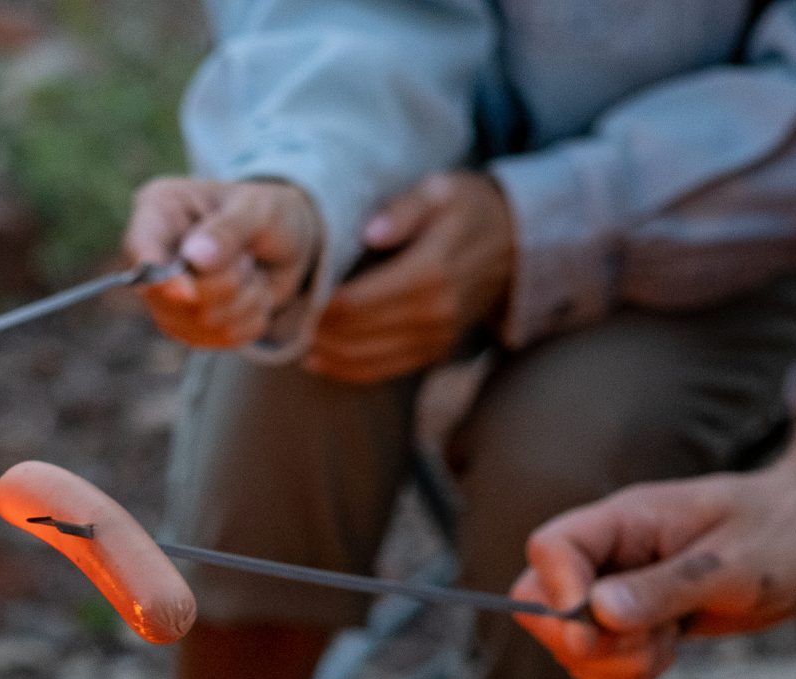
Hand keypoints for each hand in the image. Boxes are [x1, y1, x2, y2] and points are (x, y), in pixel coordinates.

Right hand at [125, 177, 322, 348]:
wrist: (289, 242)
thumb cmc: (267, 213)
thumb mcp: (257, 209)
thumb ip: (228, 230)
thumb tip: (194, 258)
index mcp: (159, 211)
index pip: (140, 250)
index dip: (159, 278)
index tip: (186, 291)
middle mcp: (155, 256)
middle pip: (170, 299)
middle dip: (224, 287)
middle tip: (248, 261)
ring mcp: (168, 297)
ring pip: (197, 325)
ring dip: (243, 303)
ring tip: (253, 273)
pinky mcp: (191, 327)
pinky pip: (220, 340)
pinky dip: (250, 321)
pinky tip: (255, 295)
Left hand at [303, 171, 514, 383]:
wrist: (514, 243)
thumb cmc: (467, 208)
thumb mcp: (438, 191)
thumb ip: (403, 210)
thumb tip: (371, 232)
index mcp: (429, 274)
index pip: (355, 302)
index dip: (316, 304)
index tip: (288, 293)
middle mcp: (433, 315)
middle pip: (353, 334)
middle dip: (313, 329)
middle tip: (280, 315)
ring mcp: (435, 339)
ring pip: (364, 361)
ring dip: (325, 354)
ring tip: (292, 338)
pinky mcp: (434, 352)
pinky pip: (383, 371)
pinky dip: (347, 369)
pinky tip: (319, 359)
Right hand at [510, 467, 795, 678]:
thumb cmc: (781, 530)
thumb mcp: (735, 563)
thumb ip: (667, 587)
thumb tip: (599, 612)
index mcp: (626, 520)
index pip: (551, 548)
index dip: (555, 594)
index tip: (591, 630)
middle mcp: (610, 555)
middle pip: (541, 604)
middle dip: (584, 644)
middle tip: (649, 644)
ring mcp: (617, 590)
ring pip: (570, 646)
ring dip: (613, 666)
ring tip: (669, 645)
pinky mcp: (633, 623)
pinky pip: (600, 667)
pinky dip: (626, 677)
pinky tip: (667, 654)